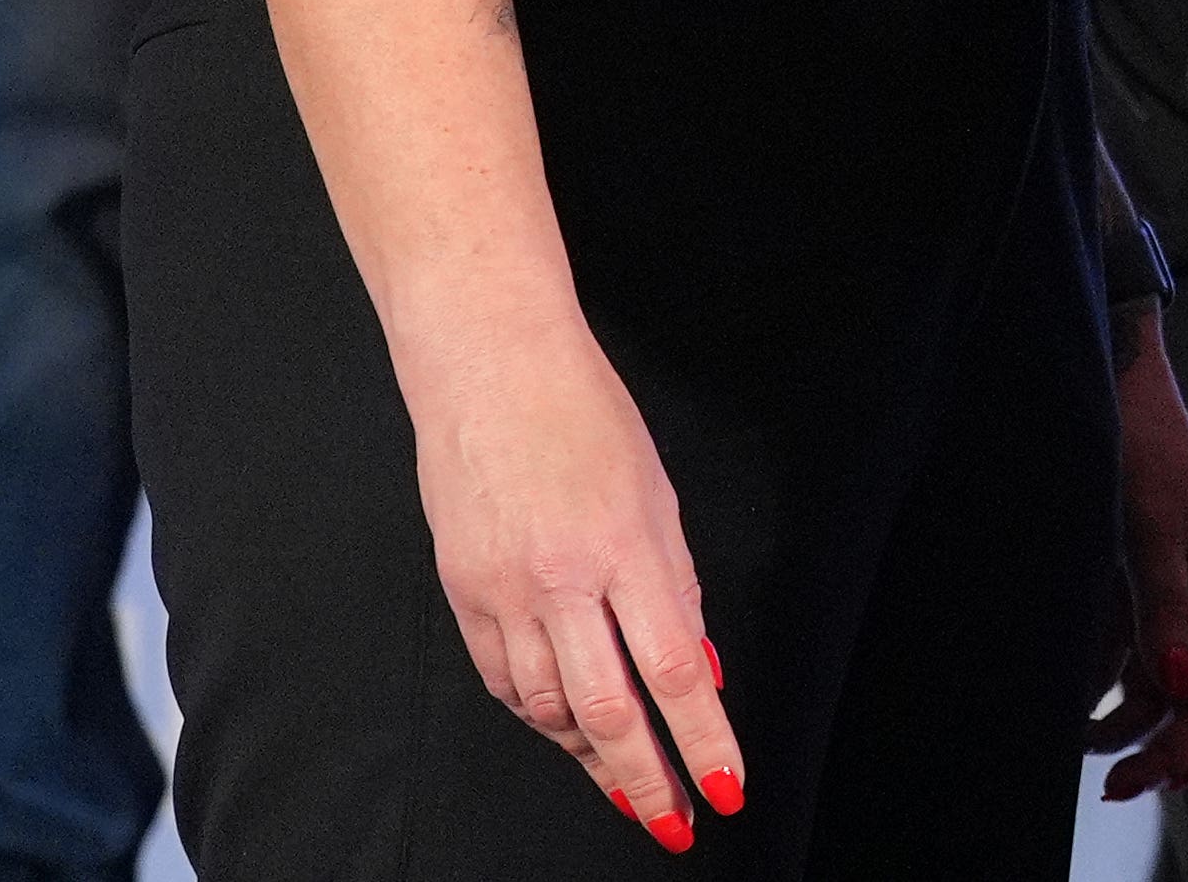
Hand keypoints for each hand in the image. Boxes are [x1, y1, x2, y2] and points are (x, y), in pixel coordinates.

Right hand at [399, 312, 743, 851]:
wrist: (488, 366)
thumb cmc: (583, 414)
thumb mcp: (656, 493)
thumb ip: (675, 587)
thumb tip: (696, 668)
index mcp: (623, 549)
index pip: (674, 671)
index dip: (702, 739)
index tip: (725, 785)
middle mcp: (560, 581)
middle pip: (606, 711)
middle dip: (644, 779)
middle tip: (674, 819)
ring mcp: (503, 593)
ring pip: (547, 708)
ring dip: (591, 755)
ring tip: (627, 781)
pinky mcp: (462, 594)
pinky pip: (504, 679)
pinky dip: (539, 715)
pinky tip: (565, 730)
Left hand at [1091, 326, 1187, 802]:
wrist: (1102, 387)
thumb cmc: (1140, 446)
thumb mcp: (1151, 528)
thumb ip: (1165, 610)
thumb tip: (1182, 691)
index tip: (1166, 775)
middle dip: (1170, 749)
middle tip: (1120, 789)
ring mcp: (1165, 604)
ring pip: (1160, 693)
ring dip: (1132, 731)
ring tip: (1084, 751)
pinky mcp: (1126, 598)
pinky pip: (1123, 666)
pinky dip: (1102, 696)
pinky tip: (1072, 712)